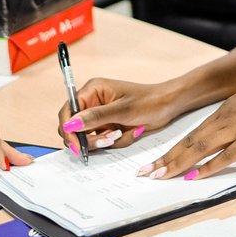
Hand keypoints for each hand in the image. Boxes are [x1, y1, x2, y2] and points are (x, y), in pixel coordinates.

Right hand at [57, 78, 181, 151]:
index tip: (77, 145)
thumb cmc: (148, 102)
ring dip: (103, 141)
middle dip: (89, 138)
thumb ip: (95, 117)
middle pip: (73, 128)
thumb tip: (70, 124)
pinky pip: (101, 141)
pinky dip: (112, 142)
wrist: (167, 106)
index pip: (68, 111)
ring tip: (121, 134)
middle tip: (107, 140)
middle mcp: (92, 102)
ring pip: (87, 138)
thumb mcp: (122, 110)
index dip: (69, 129)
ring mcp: (99, 116)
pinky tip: (126, 133)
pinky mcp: (106, 126)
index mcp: (92, 91)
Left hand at [139, 60, 235, 181]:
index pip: (189, 135)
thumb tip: (223, 134)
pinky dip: (209, 166)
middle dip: (165, 160)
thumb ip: (234, 118)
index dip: (170, 150)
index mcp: (222, 111)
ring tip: (159, 176)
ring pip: (200, 148)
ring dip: (178, 164)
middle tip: (145, 174)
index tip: (154, 163)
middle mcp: (223, 119)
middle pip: (188, 142)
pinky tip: (195, 175)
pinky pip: (226, 155)